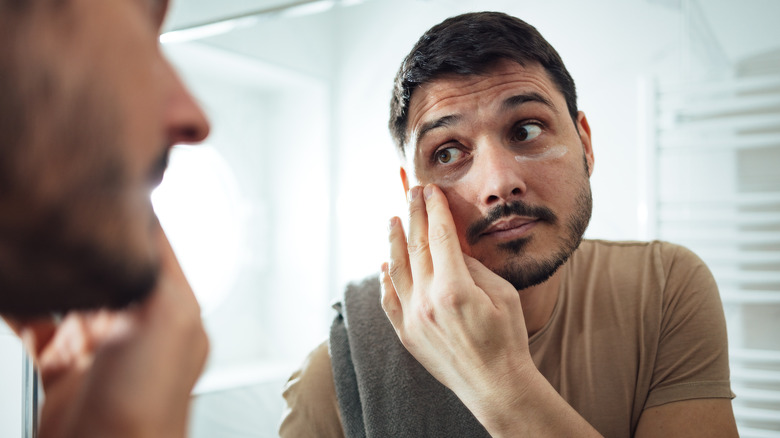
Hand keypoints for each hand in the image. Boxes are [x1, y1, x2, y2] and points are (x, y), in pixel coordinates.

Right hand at [4, 228, 208, 437]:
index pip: (152, 245)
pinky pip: (34, 322)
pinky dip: (19, 303)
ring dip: (46, 268)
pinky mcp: (60, 364)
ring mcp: (97, 344)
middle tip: (51, 211)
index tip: (102, 185)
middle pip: (104, 264)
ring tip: (26, 242)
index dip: (129, 214)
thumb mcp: (169, 319)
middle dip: (77, 240)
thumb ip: (159, 268)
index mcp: (173, 309)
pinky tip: (10, 284)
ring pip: (66, 289)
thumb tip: (145, 221)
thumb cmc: (146, 406)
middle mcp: (138, 323)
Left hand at [380, 184, 533, 415]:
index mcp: (454, 288)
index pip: (439, 236)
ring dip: (394, 240)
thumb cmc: (508, 338)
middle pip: (415, 246)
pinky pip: (389, 299)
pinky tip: (385, 263)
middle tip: (412, 192)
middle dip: (414, 214)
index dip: (434, 209)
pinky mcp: (407, 334)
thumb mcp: (502, 294)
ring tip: (394, 218)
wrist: (496, 385)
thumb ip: (474, 268)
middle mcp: (427, 301)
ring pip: (396, 269)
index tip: (431, 190)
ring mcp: (413, 318)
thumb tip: (452, 251)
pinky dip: (385, 278)